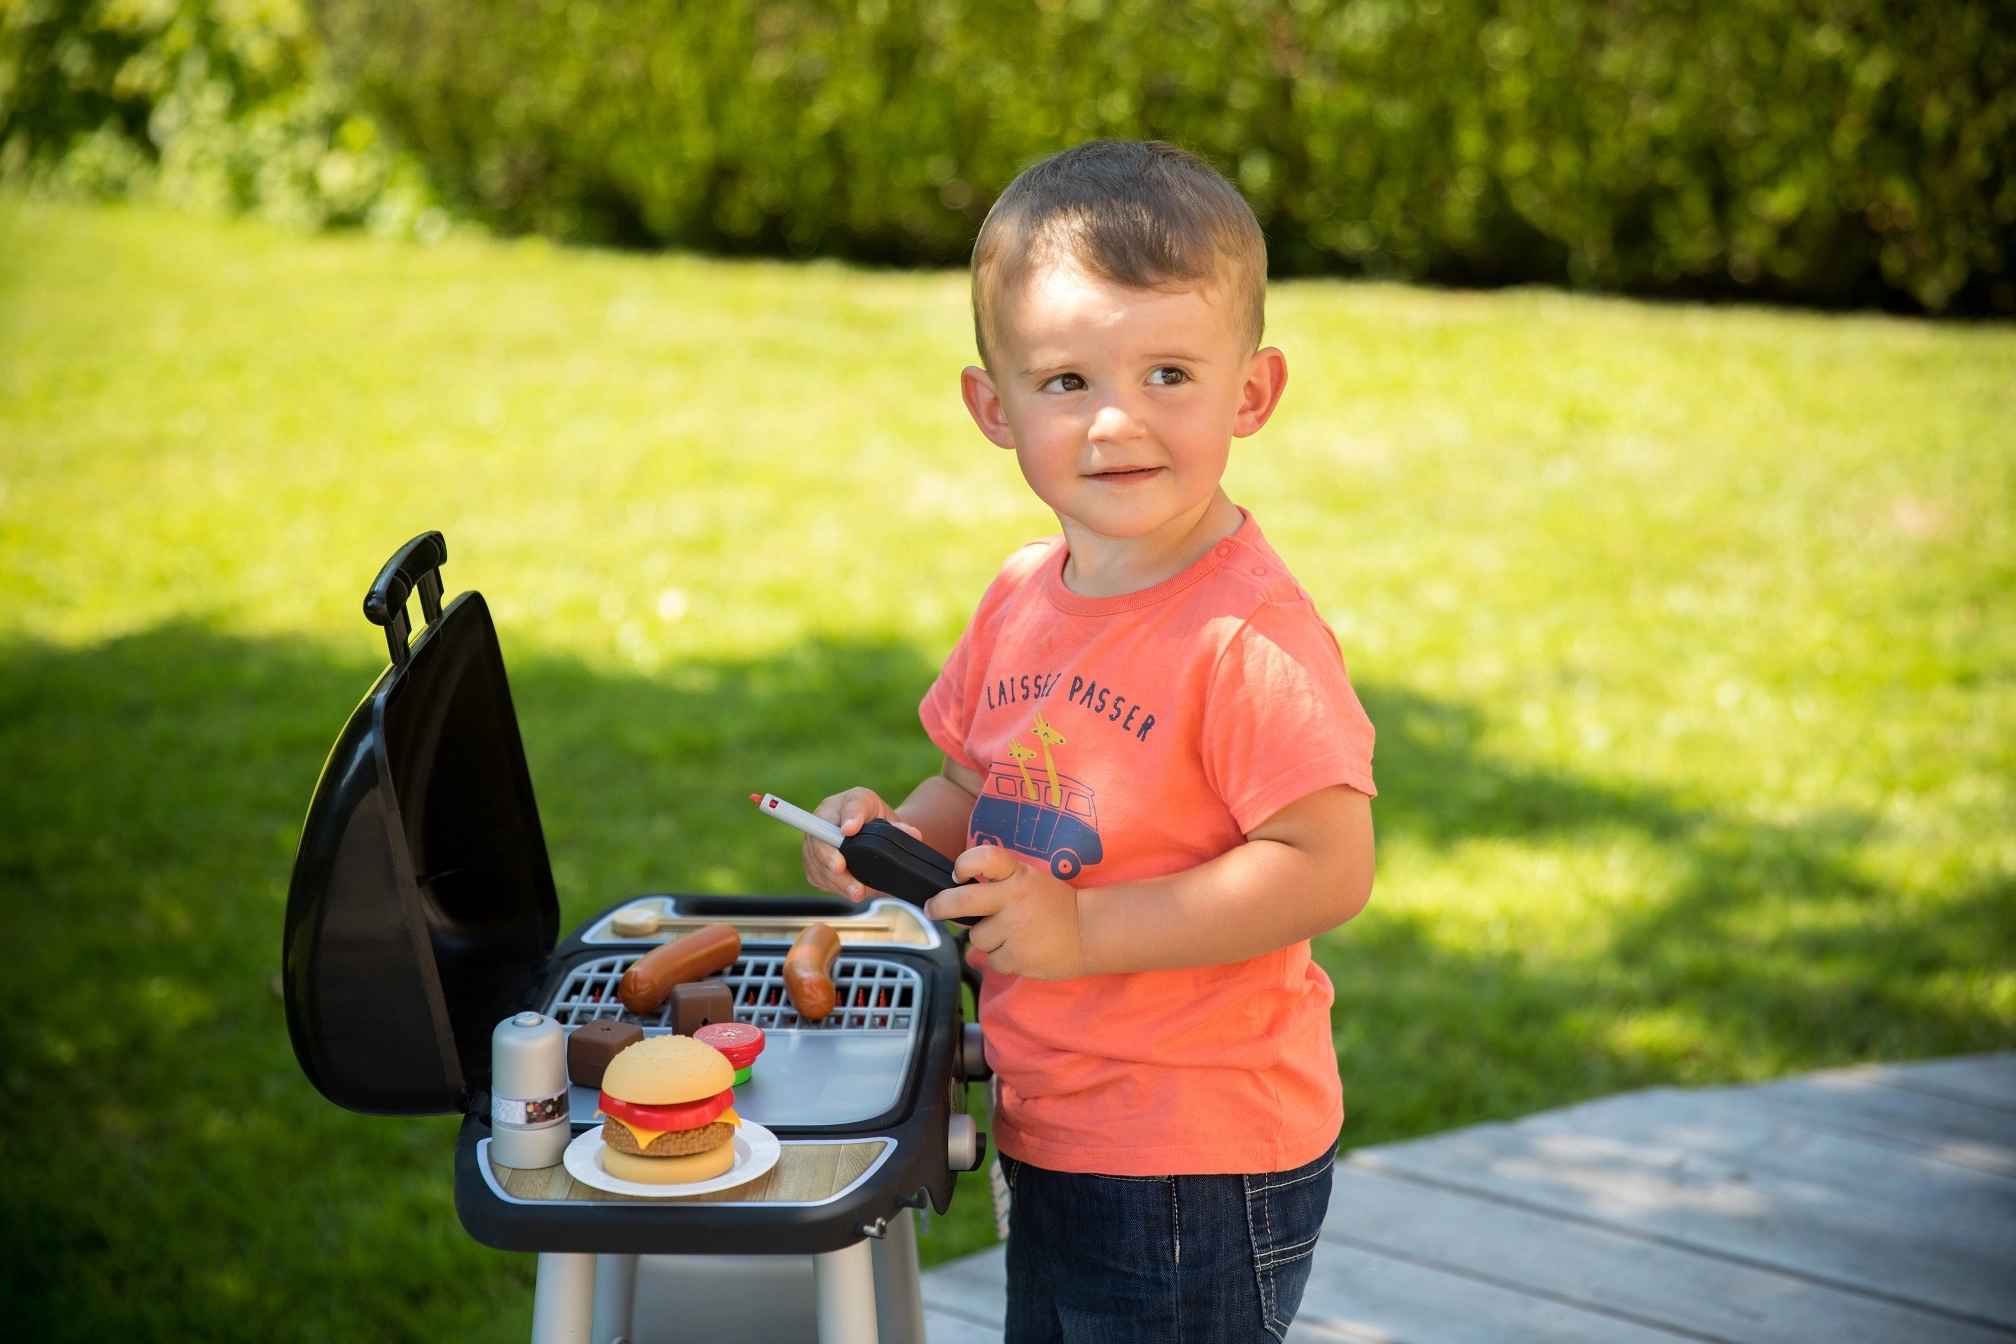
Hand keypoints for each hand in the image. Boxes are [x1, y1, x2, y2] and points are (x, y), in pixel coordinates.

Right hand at [800, 787, 922, 901]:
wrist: (867, 831)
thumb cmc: (874, 819)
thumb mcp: (887, 816)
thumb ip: (898, 826)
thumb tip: (912, 834)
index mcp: (843, 803)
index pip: (846, 807)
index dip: (846, 819)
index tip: (849, 831)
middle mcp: (823, 819)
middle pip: (820, 838)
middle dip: (830, 857)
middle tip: (841, 870)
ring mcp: (814, 841)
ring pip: (816, 861)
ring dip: (835, 879)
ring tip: (855, 892)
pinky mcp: (812, 861)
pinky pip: (816, 875)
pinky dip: (831, 885)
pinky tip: (847, 891)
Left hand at [925, 846, 1084, 979]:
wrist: (1089, 931)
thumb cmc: (1053, 905)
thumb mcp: (1029, 881)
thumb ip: (997, 885)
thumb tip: (955, 904)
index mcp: (1017, 875)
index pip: (985, 857)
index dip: (964, 864)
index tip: (956, 875)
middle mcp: (1014, 898)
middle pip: (962, 901)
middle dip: (940, 906)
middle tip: (933, 909)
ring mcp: (1016, 929)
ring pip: (977, 938)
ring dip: (987, 940)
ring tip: (1013, 936)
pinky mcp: (1019, 956)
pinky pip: (992, 961)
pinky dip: (1002, 960)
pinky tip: (1022, 951)